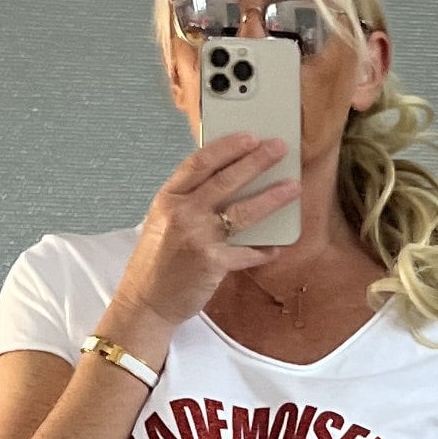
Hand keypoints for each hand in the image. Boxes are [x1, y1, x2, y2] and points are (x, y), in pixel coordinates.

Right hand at [105, 136, 302, 339]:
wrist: (145, 302)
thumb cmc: (155, 263)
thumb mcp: (163, 221)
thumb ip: (189, 200)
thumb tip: (227, 181)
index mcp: (168, 198)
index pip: (200, 162)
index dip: (228, 146)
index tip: (249, 136)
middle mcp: (182, 214)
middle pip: (226, 180)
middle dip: (257, 161)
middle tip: (279, 148)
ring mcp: (197, 238)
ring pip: (243, 211)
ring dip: (272, 197)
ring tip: (292, 187)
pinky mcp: (212, 264)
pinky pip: (246, 252)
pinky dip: (263, 249)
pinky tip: (277, 245)